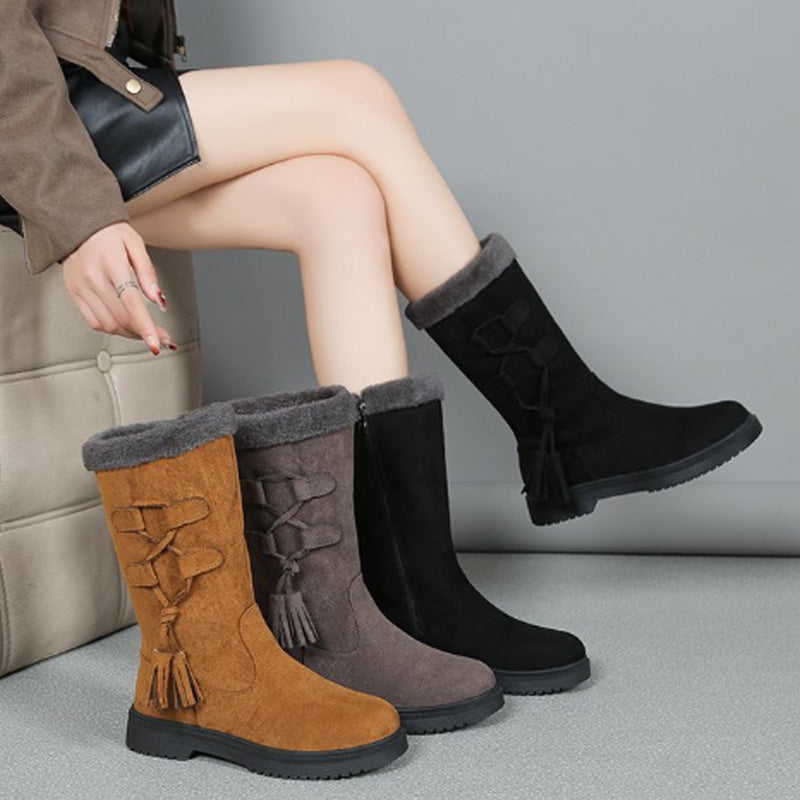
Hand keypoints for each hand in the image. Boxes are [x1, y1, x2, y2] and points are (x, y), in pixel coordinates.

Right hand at [61, 221, 177, 355]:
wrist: (76, 224)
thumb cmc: (108, 233)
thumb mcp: (134, 243)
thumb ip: (147, 272)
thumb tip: (158, 299)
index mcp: (110, 264)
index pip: (131, 302)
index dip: (145, 326)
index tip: (156, 342)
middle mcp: (92, 278)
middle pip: (121, 318)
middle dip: (144, 333)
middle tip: (161, 339)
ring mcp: (80, 288)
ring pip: (108, 324)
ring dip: (129, 334)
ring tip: (145, 332)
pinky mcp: (74, 294)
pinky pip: (93, 321)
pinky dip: (112, 329)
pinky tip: (125, 325)